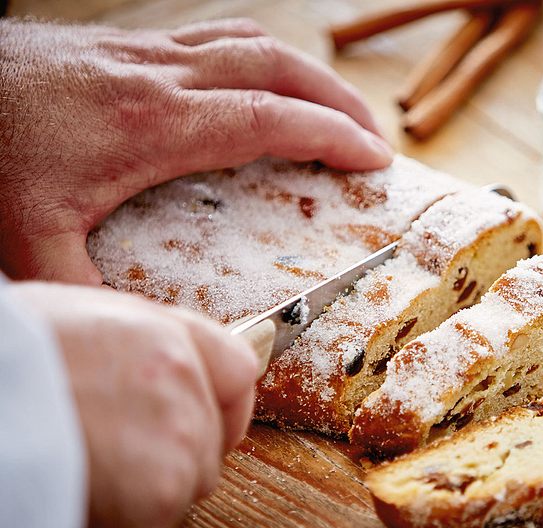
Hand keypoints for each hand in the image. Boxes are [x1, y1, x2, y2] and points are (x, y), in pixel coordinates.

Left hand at [0, 18, 392, 283]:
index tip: (375, 160)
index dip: (332, 136)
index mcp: (152, 125)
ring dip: (306, 73)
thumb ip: (87, 296)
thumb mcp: (24, 242)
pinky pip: (217, 37)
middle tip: (375, 138)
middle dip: (339, 101)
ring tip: (337, 109)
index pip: (269, 119)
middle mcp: (160, 76)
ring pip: (252, 42)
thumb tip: (145, 343)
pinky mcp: (127, 44)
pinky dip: (262, 58)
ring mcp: (144, 51)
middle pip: (279, 68)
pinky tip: (264, 83)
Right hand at [12, 282, 259, 527]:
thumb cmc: (6, 360)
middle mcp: (183, 410)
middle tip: (103, 447)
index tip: (204, 412)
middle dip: (169, 451)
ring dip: (141, 495)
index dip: (218, 396)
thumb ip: (149, 340)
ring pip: (179, 494)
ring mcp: (168, 474)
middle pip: (208, 444)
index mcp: (168, 352)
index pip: (238, 375)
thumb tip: (177, 361)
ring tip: (77, 473)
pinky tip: (69, 502)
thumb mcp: (82, 315)